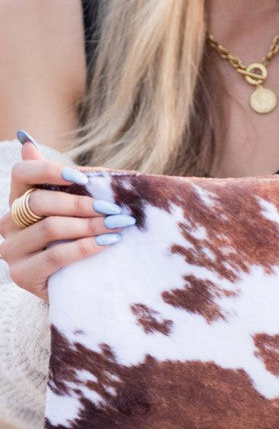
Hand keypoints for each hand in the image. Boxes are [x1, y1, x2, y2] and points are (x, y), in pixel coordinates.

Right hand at [0, 131, 133, 303]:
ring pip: (50, 229)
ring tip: (117, 226)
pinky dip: (86, 247)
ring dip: (89, 226)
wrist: (76, 287)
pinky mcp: (22, 276)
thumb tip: (26, 140)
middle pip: (40, 202)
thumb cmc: (76, 241)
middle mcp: (7, 224)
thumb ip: (57, 181)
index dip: (50, 171)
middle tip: (114, 210)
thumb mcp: (71, 211)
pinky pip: (56, 256)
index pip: (21, 173)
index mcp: (17, 201)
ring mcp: (11, 251)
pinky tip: (108, 243)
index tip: (84, 179)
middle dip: (82, 204)